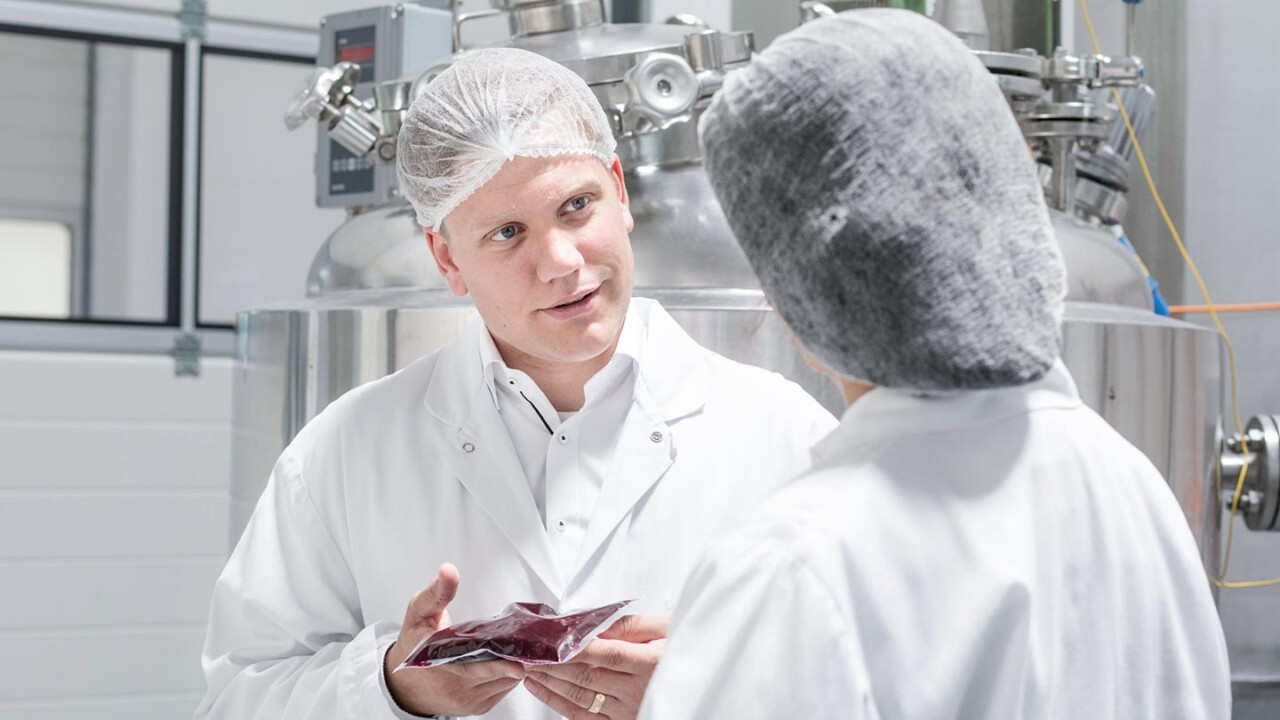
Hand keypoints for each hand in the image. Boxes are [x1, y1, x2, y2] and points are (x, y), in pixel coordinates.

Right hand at [384, 564, 525, 716]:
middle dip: (514, 657)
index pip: (472, 669)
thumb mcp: (419, 613)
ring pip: (504, 684)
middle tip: (527, 640)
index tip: (517, 665)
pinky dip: (509, 675)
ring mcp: (468, 701)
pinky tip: (508, 659)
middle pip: (495, 674)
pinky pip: (503, 691)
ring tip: (519, 646)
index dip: (497, 666)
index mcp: (439, 666)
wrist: (405, 683)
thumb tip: (449, 571)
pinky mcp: (478, 707)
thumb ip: (437, 592)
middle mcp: (455, 688)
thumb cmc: (413, 645)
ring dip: (514, 665)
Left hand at [523, 613, 668, 719]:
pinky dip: (559, 704)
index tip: (550, 641)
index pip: (607, 654)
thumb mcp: (666, 628)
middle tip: (527, 653)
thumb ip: (632, 624)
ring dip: (550, 683)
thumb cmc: (680, 647)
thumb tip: (597, 623)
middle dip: (552, 665)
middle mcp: (639, 691)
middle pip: (588, 677)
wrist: (693, 679)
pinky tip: (542, 690)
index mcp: (651, 663)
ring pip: (581, 698)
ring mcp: (629, 711)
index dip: (576, 649)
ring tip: (528, 668)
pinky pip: (585, 717)